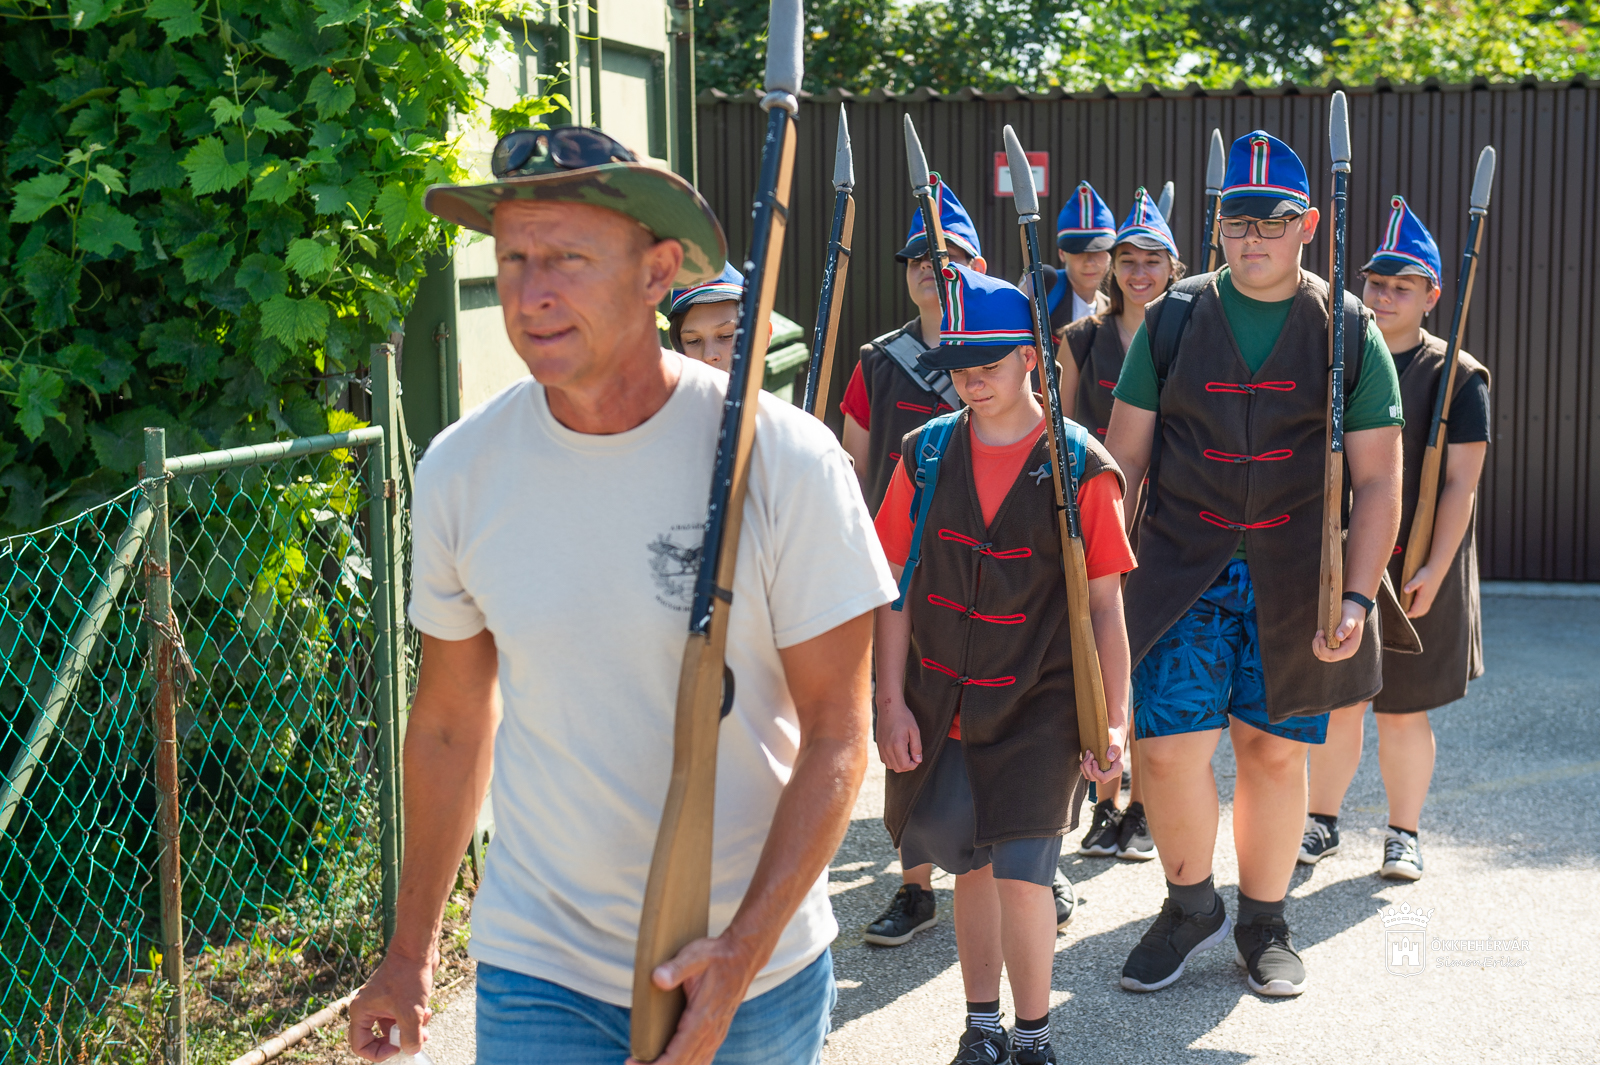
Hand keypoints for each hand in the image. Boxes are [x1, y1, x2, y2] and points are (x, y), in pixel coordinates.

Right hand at [348, 947, 434, 1061]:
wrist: (418, 949)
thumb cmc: (408, 976)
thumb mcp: (411, 1013)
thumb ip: (410, 1037)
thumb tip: (412, 1050)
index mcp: (361, 1011)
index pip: (360, 1044)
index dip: (377, 1052)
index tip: (396, 1048)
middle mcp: (368, 1007)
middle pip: (379, 1037)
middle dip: (400, 1040)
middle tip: (415, 1038)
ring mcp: (382, 1002)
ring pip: (394, 1027)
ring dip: (411, 1028)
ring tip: (425, 1019)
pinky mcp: (396, 996)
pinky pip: (402, 1016)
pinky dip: (414, 1018)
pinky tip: (427, 1011)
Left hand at [626, 932, 761, 1064]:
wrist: (744, 956)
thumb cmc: (717, 956)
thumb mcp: (694, 956)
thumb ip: (676, 968)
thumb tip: (657, 978)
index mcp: (702, 1020)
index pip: (677, 1056)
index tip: (632, 1062)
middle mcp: (711, 1033)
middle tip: (633, 1064)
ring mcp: (716, 1035)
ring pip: (695, 1064)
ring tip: (650, 1063)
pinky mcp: (718, 1032)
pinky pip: (703, 1059)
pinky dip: (687, 1064)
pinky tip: (675, 1061)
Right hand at [875, 697, 922, 772]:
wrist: (889, 707)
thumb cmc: (903, 717)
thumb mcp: (914, 730)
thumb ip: (916, 747)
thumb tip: (918, 760)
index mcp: (897, 744)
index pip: (904, 765)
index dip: (913, 765)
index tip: (917, 757)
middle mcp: (887, 748)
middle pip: (897, 768)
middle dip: (907, 765)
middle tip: (912, 755)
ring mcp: (881, 747)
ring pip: (890, 765)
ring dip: (899, 764)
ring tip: (905, 753)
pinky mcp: (879, 745)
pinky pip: (884, 760)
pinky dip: (892, 760)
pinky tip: (897, 751)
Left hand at [1079, 723, 1125, 783]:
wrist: (1113, 736)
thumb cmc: (1115, 737)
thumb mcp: (1116, 740)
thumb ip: (1115, 749)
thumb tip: (1109, 758)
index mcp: (1117, 769)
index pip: (1104, 778)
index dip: (1095, 771)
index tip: (1094, 760)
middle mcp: (1110, 773)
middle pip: (1094, 778)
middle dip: (1088, 766)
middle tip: (1090, 753)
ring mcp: (1104, 772)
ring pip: (1089, 776)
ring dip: (1085, 765)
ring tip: (1089, 752)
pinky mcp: (1098, 770)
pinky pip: (1087, 772)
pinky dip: (1084, 765)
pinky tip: (1087, 755)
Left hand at [1312, 601, 1367, 661]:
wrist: (1353, 612)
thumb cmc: (1352, 615)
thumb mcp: (1350, 620)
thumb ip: (1346, 627)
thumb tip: (1338, 637)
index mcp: (1350, 649)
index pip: (1333, 656)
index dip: (1323, 649)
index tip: (1320, 637)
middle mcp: (1343, 652)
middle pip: (1325, 657)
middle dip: (1318, 646)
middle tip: (1319, 632)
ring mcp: (1337, 650)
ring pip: (1321, 655)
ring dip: (1316, 644)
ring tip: (1320, 632)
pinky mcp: (1332, 647)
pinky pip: (1321, 650)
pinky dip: (1317, 643)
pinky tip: (1320, 633)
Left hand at [1403, 565, 1439, 617]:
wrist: (1437, 570)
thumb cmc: (1426, 573)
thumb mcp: (1418, 577)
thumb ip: (1412, 584)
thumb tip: (1405, 591)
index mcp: (1424, 596)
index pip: (1416, 609)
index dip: (1409, 613)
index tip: (1402, 614)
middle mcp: (1428, 599)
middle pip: (1419, 612)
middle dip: (1412, 614)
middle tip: (1402, 614)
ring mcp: (1430, 599)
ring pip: (1423, 611)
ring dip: (1416, 613)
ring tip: (1408, 613)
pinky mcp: (1431, 597)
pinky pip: (1426, 608)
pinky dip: (1421, 611)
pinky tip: (1416, 610)